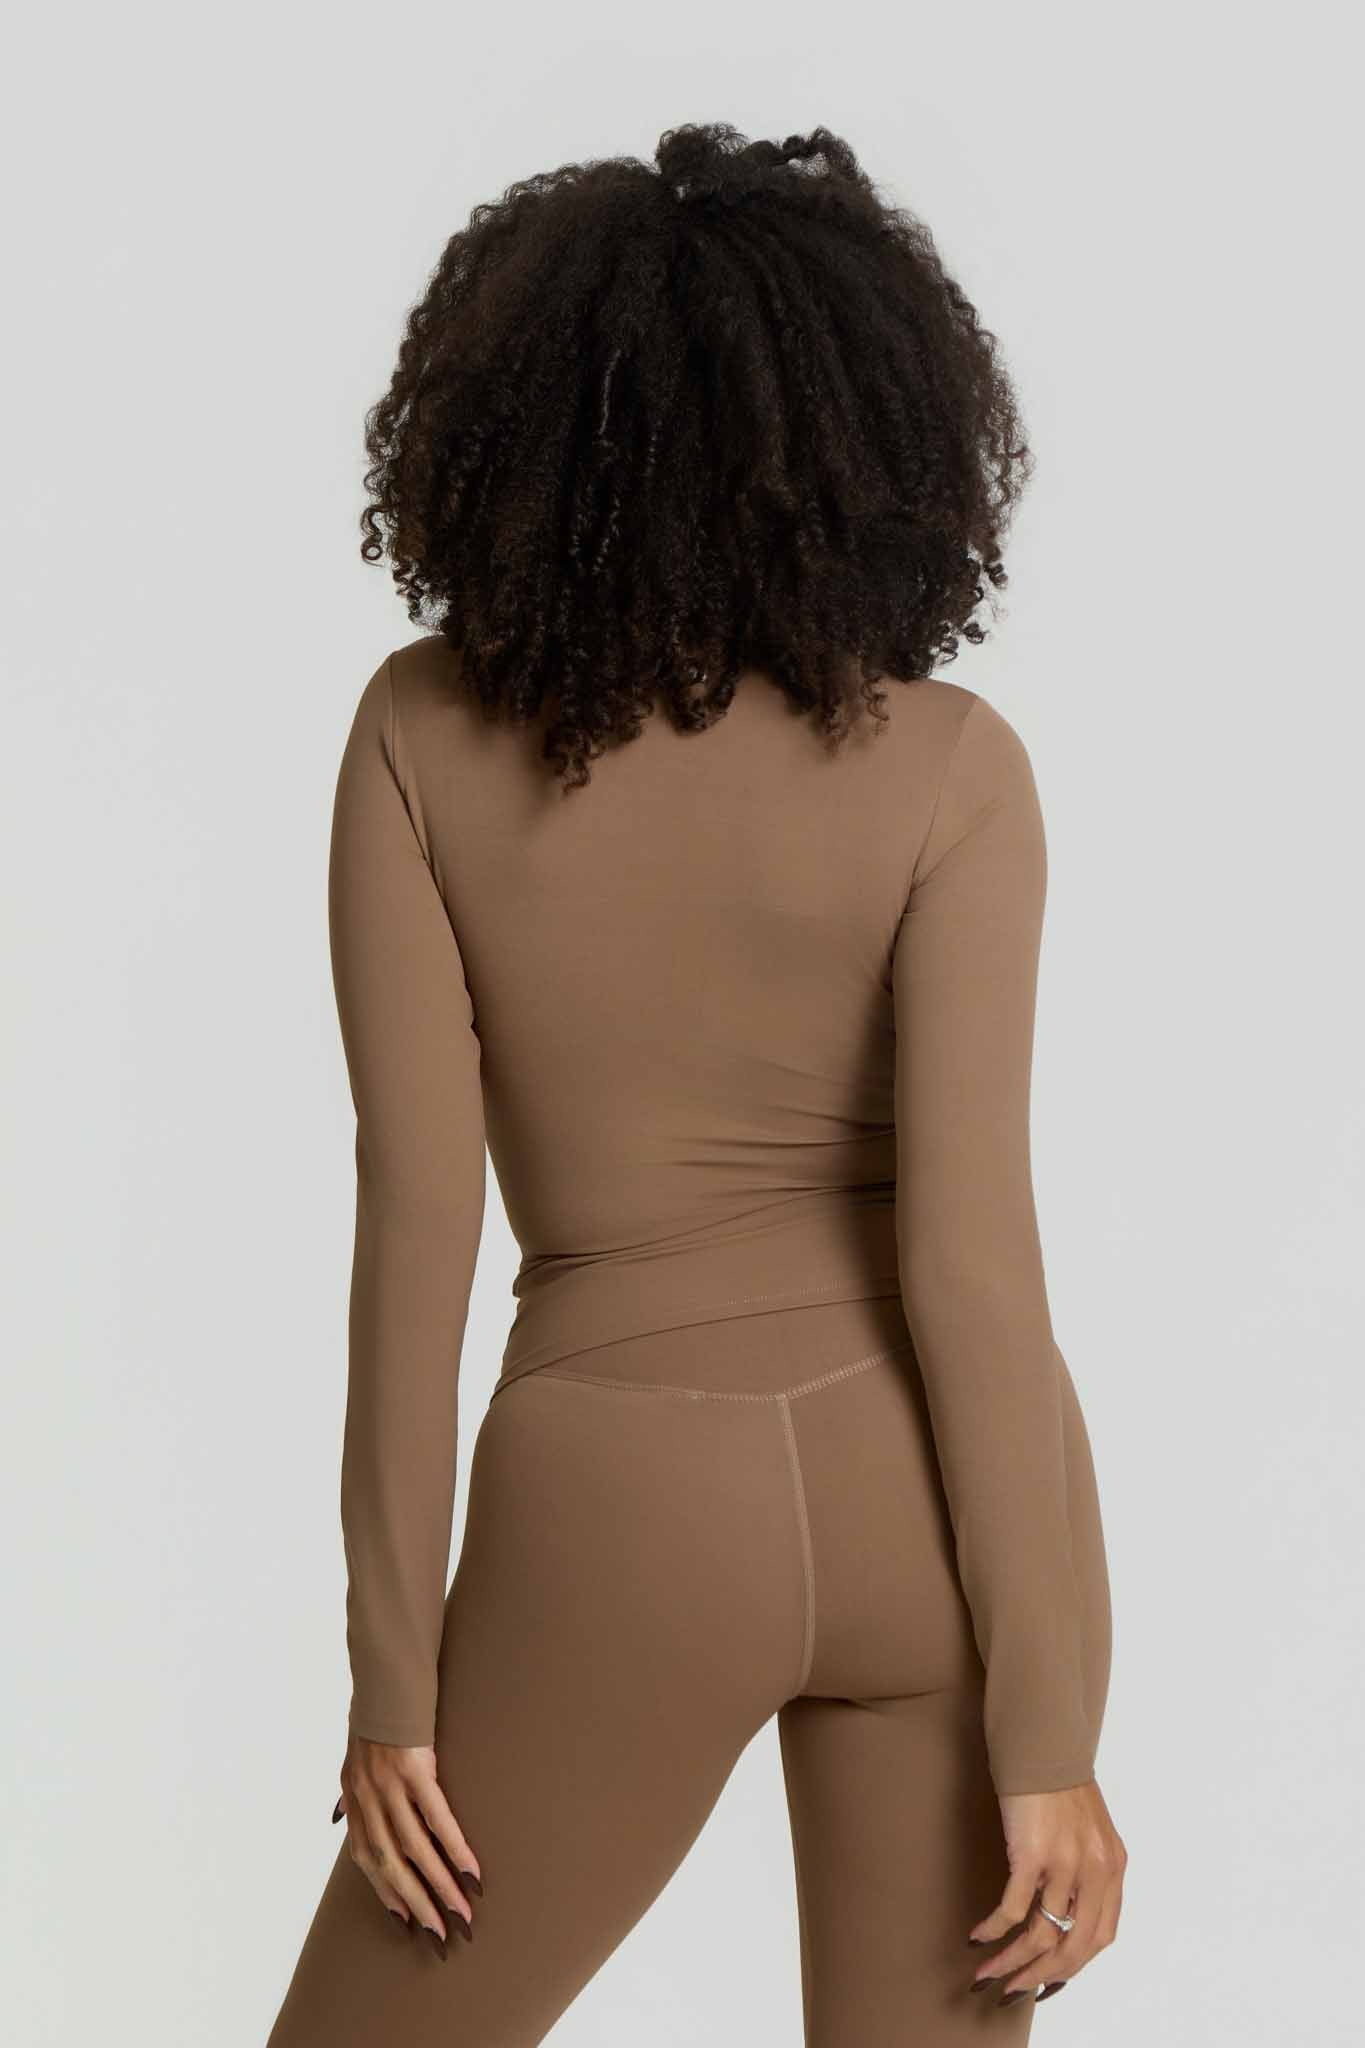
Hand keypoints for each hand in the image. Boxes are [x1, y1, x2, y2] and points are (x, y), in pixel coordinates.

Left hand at [333, 1737, 481, 1948]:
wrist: (384, 1680)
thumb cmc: (373, 1720)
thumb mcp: (351, 1761)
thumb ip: (350, 1795)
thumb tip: (339, 1821)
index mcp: (353, 1801)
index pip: (365, 1860)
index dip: (384, 1891)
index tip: (405, 1920)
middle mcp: (367, 1800)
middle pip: (391, 1865)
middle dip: (416, 1903)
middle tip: (440, 1934)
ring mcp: (389, 1788)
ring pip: (415, 1850)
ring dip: (439, 1886)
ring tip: (461, 1911)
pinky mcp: (415, 1771)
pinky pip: (436, 1819)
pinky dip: (454, 1848)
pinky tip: (470, 1870)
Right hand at [967, 1778, 1124, 2004]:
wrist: (1042, 1742)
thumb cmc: (1059, 1782)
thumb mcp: (1089, 1831)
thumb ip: (1087, 1868)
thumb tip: (1065, 1911)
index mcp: (1114, 1867)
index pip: (1101, 1936)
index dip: (1075, 1966)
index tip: (1050, 1980)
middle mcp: (1096, 1870)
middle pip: (1074, 1947)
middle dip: (1043, 1976)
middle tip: (1016, 1990)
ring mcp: (1066, 1863)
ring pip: (1041, 1935)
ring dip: (1013, 1962)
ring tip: (989, 1973)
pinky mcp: (1032, 1853)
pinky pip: (1013, 1909)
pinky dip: (995, 1929)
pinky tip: (979, 1935)